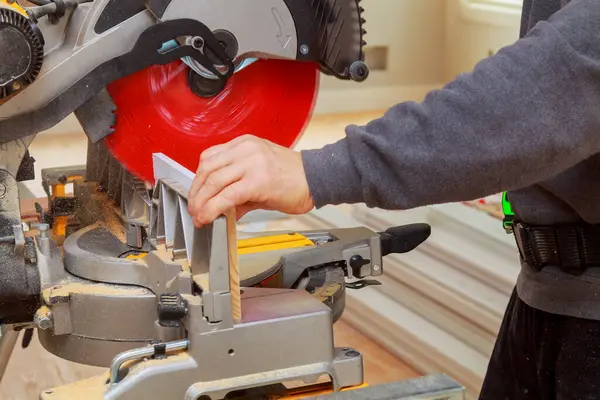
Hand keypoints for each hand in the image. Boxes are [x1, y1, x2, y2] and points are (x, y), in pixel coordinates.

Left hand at [188, 135, 313, 225]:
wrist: (317, 180)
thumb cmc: (293, 178)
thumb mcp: (259, 176)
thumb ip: (237, 189)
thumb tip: (220, 208)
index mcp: (245, 144)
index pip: (210, 158)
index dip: (198, 179)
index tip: (196, 195)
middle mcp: (246, 149)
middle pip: (207, 168)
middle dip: (196, 193)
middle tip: (194, 209)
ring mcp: (252, 163)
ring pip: (213, 181)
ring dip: (202, 202)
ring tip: (200, 216)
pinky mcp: (258, 181)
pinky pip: (227, 195)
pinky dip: (213, 208)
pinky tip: (209, 217)